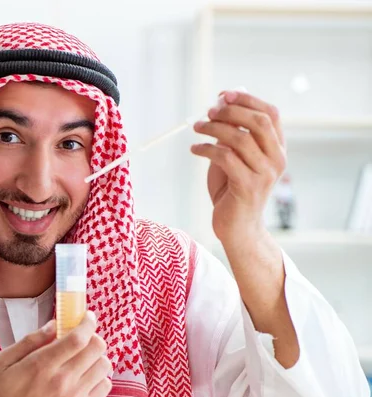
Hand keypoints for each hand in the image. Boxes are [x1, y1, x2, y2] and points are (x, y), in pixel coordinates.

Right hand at [0, 312, 110, 396]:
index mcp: (42, 365)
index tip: (87, 317)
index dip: (88, 322)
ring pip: (104, 366)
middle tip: (84, 338)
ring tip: (83, 359)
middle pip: (97, 348)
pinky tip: (85, 378)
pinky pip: (104, 386)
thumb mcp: (3, 362)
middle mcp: (62, 381)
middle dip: (93, 336)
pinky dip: (99, 377)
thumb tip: (54, 324)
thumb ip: (30, 341)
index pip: (78, 337)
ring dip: (96, 357)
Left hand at [191, 90, 286, 246]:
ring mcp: (264, 174)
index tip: (224, 94)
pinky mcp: (247, 187)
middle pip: (258, 122)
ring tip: (197, 128)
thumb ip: (235, 135)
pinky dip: (206, 149)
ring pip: (239, 139)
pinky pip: (225, 158)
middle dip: (231, 111)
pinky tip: (194, 149)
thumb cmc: (233, 190)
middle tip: (208, 111)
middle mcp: (276, 160)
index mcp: (277, 149)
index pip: (271, 114)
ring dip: (214, 129)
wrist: (237, 227)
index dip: (247, 100)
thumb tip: (220, 106)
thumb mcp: (236, 158)